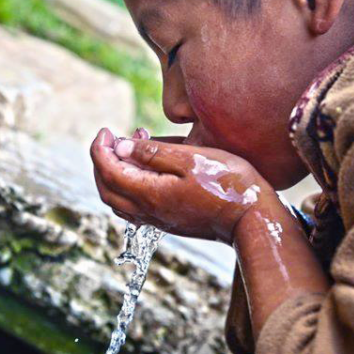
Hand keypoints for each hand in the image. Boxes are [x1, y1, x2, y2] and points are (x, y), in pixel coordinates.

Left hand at [90, 128, 273, 242]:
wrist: (253, 220)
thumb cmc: (229, 185)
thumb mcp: (192, 159)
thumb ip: (153, 153)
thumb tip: (120, 147)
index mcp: (149, 194)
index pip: (109, 171)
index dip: (100, 149)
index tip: (104, 131)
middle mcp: (148, 211)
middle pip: (107, 188)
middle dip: (101, 162)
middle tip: (109, 139)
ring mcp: (158, 219)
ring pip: (117, 201)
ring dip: (112, 175)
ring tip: (126, 150)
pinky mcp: (169, 222)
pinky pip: (133, 208)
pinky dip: (126, 187)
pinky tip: (141, 172)